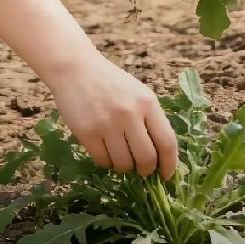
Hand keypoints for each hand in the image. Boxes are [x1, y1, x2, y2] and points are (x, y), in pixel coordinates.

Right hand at [50, 50, 178, 179]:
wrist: (75, 68)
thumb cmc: (110, 82)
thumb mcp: (137, 93)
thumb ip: (150, 120)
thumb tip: (161, 157)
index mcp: (147, 102)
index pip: (167, 142)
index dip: (169, 165)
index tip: (167, 175)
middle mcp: (129, 113)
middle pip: (147, 159)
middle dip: (146, 170)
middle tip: (142, 170)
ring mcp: (107, 123)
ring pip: (124, 164)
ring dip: (124, 167)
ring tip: (120, 157)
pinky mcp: (87, 132)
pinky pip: (103, 161)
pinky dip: (106, 162)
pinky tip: (104, 151)